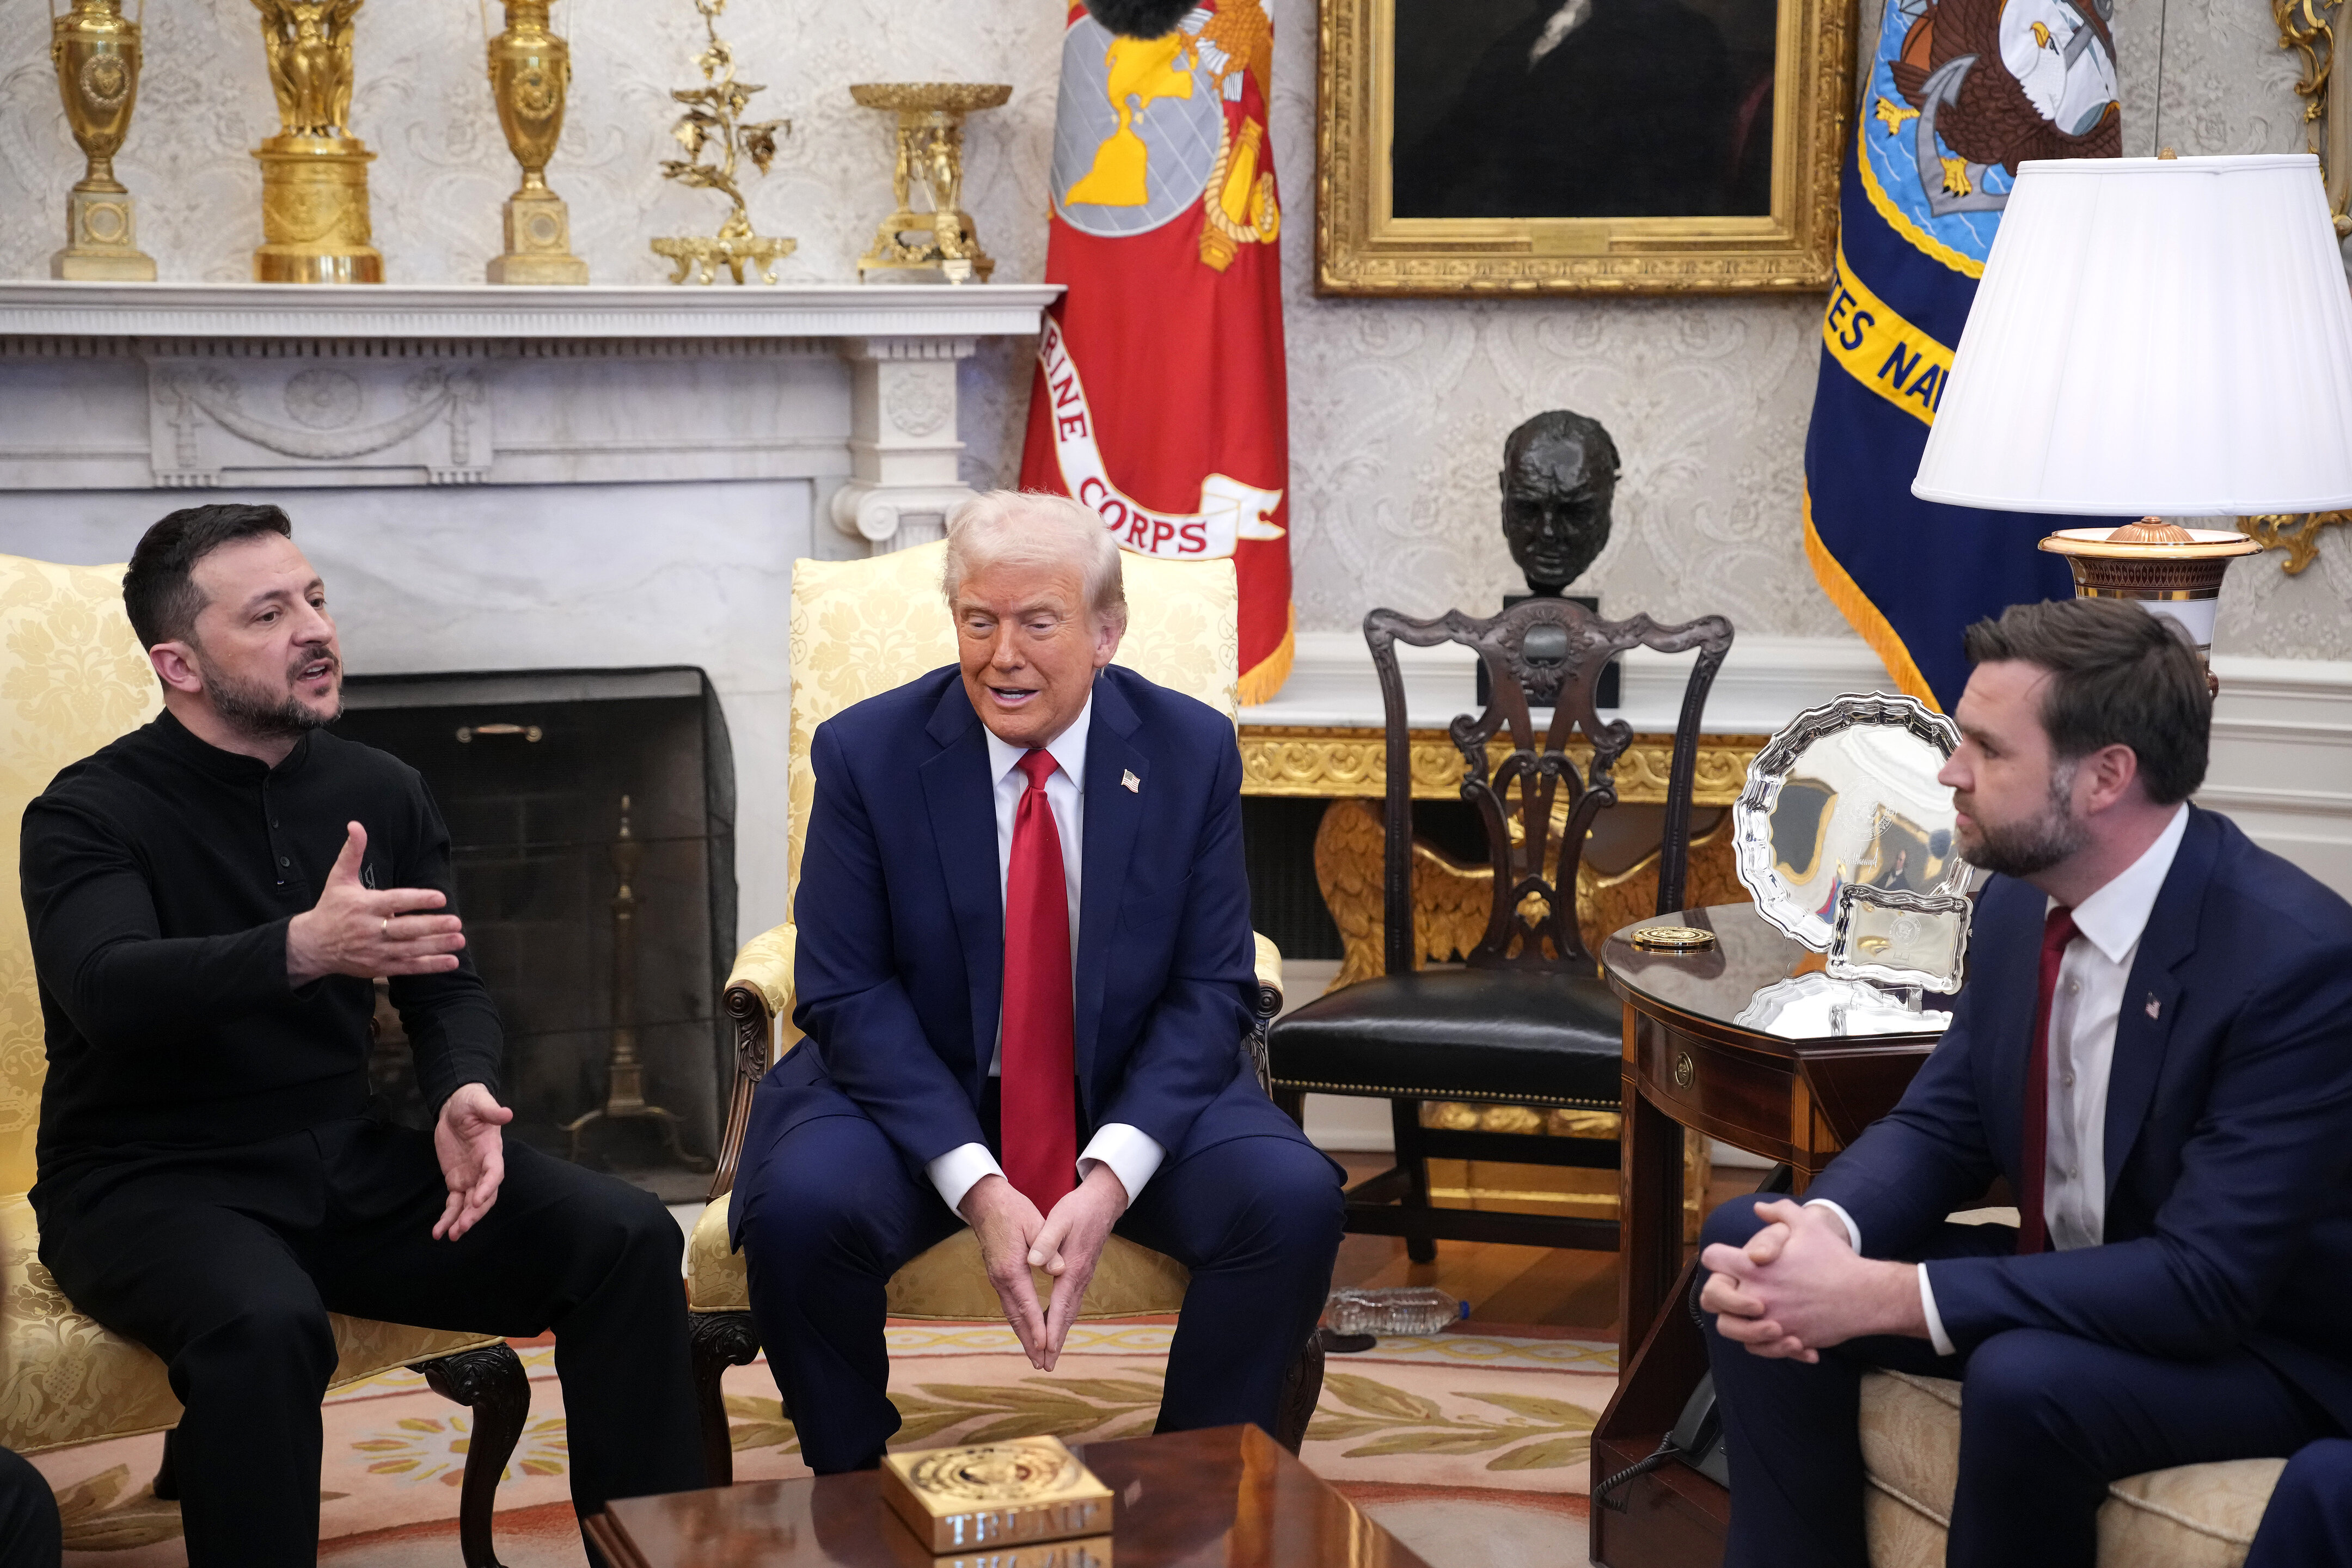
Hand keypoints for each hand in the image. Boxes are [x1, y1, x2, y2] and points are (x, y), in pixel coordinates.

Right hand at [286, 822, 466, 984]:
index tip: (440, 897)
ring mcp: (375, 951)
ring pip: (410, 950)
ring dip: (436, 946)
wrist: (312, 945)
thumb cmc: (331, 908)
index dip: (417, 900)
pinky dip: (430, 966)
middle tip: (456, 922)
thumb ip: (351, 852)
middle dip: (432, 927)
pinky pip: (408, 967)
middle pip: (405, 929)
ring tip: (459, 939)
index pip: (395, 902)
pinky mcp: (379, 967)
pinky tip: (451, 961)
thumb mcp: (338, 878)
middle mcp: (370, 930)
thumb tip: (356, 825)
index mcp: (364, 906)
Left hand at [432, 1083, 512, 1240]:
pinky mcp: (456, 1181)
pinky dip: (447, 1218)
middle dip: (475, 1213)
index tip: (477, 1199)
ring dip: (462, 1221)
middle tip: (462, 1226)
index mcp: (492, 1152)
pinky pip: (453, 1204)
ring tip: (451, 1235)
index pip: (494, 1173)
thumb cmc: (470, 1103)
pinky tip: (438, 1232)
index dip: (488, 1187)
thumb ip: (490, 1110)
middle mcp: (483, 1169)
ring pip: (469, 1205)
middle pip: (485, 1196)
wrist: (456, 1108)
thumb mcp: (478, 1103)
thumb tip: (507, 1113)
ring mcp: (470, 1178)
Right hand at [959, 1174, 1052, 1368]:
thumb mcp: (1034, 1223)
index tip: (1047, 1346)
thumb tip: (1060, 1269)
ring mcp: (997, 1278)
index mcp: (1011, 1268)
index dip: (1037, 1327)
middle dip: (1029, 1342)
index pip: (1027, 1304)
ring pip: (1011, 1313)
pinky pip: (1009, 1305)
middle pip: (1016, 1317)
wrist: (985, 1202)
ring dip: (1023, 1335)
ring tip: (1034, 1355)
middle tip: (1041, 1364)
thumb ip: (1047, 1247)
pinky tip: (1025, 1329)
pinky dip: (1019, 1321)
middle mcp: (1001, 1278)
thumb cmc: (1012, 1210)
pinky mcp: (998, 1275)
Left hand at [1030, 1165, 1129, 1367]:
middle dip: (1056, 1342)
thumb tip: (1033, 1263)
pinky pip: (1071, 1301)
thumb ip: (1046, 1242)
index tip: (1045, 1353)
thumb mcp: (1058, 1220)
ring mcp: (1083, 1276)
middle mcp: (1080, 1278)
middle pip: (1066, 1316)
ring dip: (1059, 1332)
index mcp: (1072, 1269)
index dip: (1051, 1332)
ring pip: (1070, 1310)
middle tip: (1045, 1365)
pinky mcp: (1082, 1271)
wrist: (1104, 1201)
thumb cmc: (1078, 1209)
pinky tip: (1056, 1322)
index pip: (1059, 1308)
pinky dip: (1063, 1317)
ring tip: (1049, 1353)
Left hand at [1699, 1199, 1923, 1359]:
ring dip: (1739, 1322)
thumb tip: (1759, 1208)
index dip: (1716, 1257)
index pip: (1713, 1258)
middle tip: (1741, 1291)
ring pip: (1731, 1330)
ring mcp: (1770, 1321)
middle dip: (1720, 1295)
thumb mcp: (1808, 1225)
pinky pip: (1759, 1348)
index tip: (1728, 1260)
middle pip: (1711, 1300)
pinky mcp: (1786, 1341)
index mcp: (1754, 1266)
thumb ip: (1780, 1212)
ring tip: (1761, 1314)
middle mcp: (1756, 1295)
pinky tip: (1781, 1332)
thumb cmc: (1835, 1258)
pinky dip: (1765, 1343)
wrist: (1865, 1296)